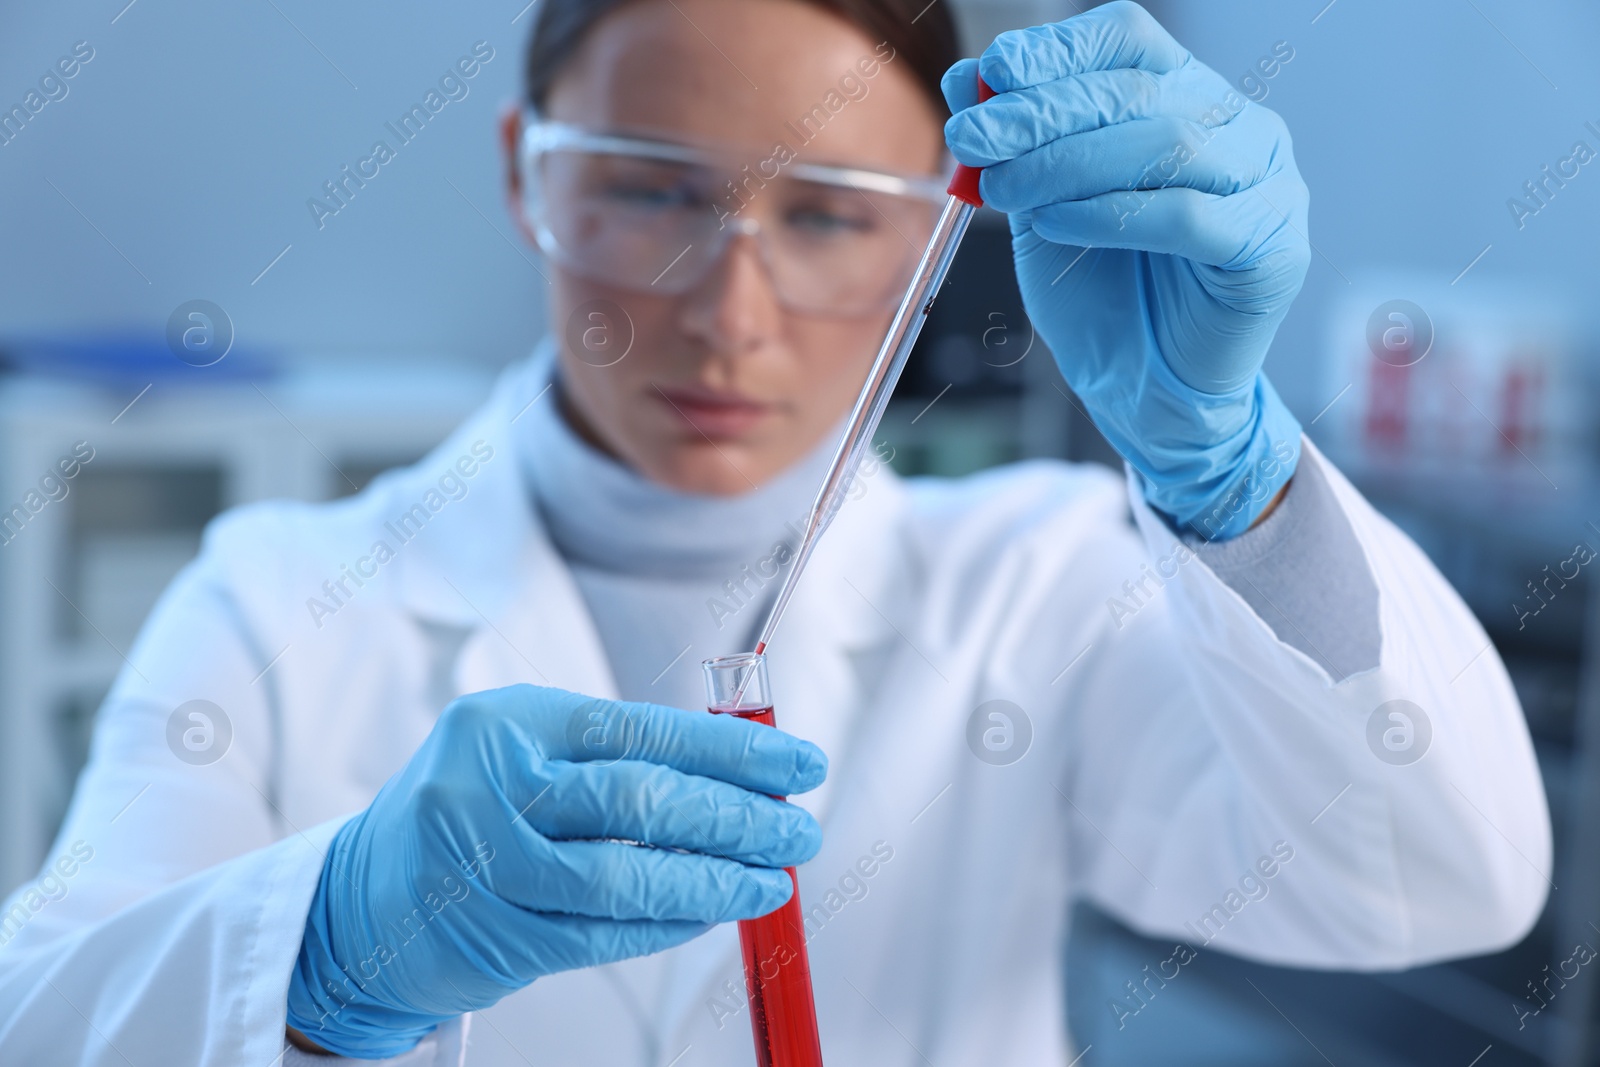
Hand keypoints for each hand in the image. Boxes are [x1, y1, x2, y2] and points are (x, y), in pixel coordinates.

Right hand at [286, 684, 826, 1057]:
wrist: (367, 897)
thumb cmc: (478, 806)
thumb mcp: (532, 751)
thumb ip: (623, 753)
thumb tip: (747, 767)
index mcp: (507, 724)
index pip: (639, 731)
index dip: (731, 751)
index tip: (798, 764)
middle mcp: (487, 789)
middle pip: (638, 802)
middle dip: (736, 817)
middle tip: (800, 828)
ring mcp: (485, 868)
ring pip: (625, 878)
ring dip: (714, 881)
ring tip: (774, 879)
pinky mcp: (492, 937)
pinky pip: (603, 933)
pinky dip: (668, 923)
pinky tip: (713, 909)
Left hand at [943, 2, 1306, 538]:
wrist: (1146, 389)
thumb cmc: (1104, 295)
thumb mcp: (1042, 206)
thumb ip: (1017, 145)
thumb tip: (969, 80)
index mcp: (1187, 98)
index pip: (1128, 41)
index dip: (1057, 50)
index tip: (991, 73)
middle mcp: (1239, 127)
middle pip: (1137, 92)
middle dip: (1042, 112)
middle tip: (973, 138)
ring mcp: (1267, 184)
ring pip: (1167, 145)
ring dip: (1068, 163)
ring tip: (1006, 189)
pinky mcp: (1273, 247)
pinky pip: (1188, 215)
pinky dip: (1112, 214)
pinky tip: (1058, 223)